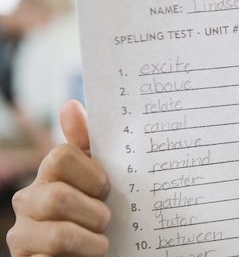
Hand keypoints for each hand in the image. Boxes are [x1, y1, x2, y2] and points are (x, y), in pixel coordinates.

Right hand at [7, 100, 110, 256]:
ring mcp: (22, 235)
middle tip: (106, 220)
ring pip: (60, 235)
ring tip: (100, 243)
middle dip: (95, 213)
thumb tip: (71, 105)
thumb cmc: (95, 209)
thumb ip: (87, 142)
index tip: (106, 188)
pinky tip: (86, 256)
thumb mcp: (97, 176)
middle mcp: (27, 201)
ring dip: (92, 241)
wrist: (88, 252)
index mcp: (47, 174)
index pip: (61, 156)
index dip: (92, 173)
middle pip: (59, 197)